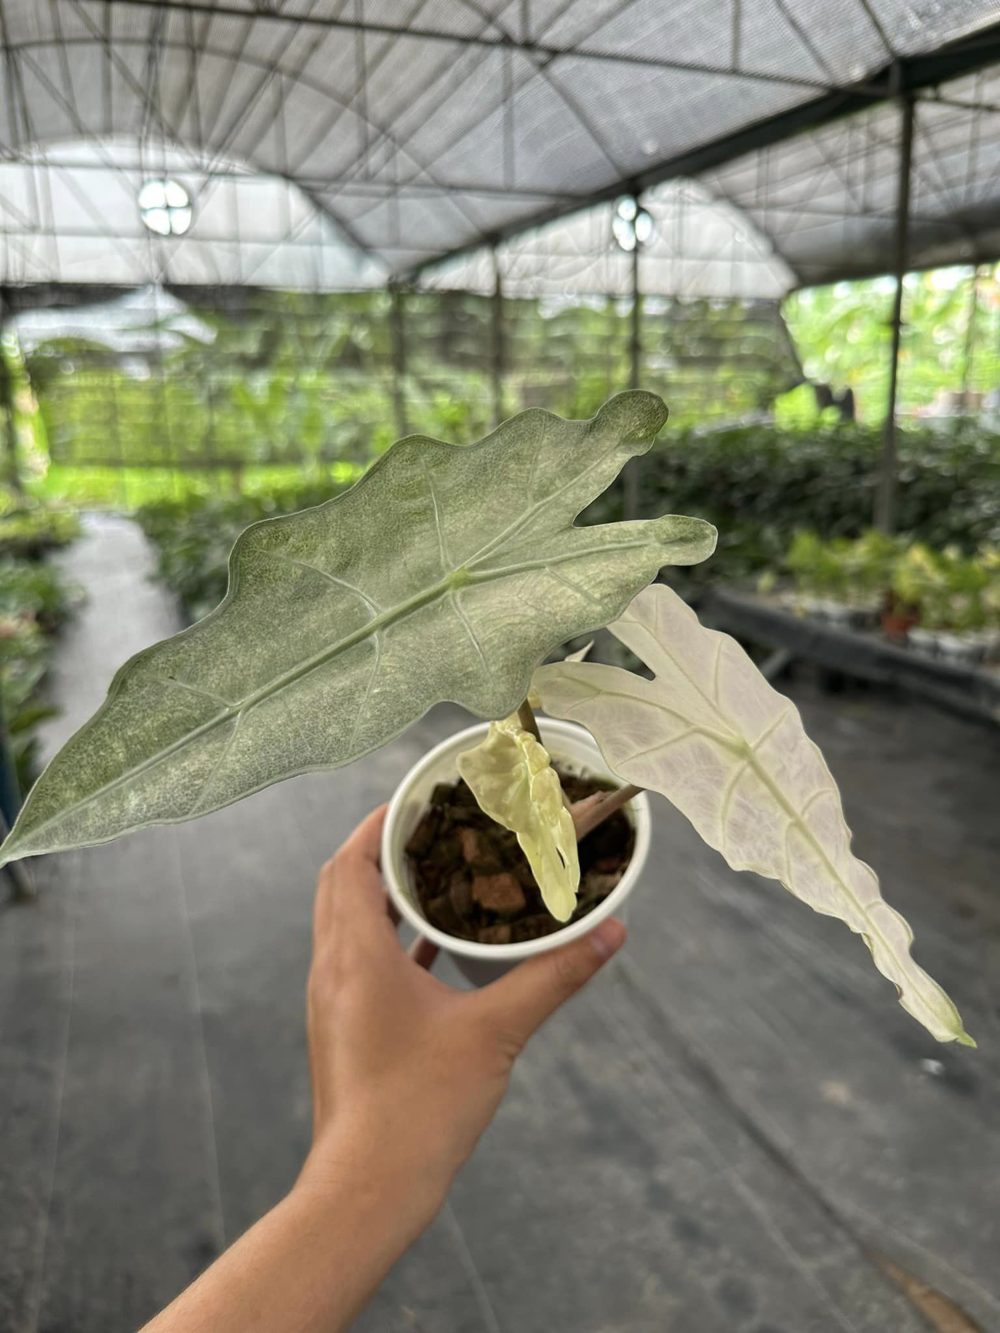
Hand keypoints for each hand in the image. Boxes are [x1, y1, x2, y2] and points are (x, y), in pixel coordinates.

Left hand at [300, 805, 625, 1226]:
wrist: (368, 1191)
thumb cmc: (422, 1107)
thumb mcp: (497, 1033)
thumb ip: (553, 976)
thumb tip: (609, 931)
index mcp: (356, 954)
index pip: (351, 861)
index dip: (379, 823)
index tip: (419, 799)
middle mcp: (332, 969)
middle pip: (342, 884)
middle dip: (381, 850)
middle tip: (433, 830)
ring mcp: (332, 1002)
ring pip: (347, 923)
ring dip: (383, 894)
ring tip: (439, 876)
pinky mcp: (342, 1029)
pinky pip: (359, 961)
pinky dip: (389, 939)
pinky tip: (435, 948)